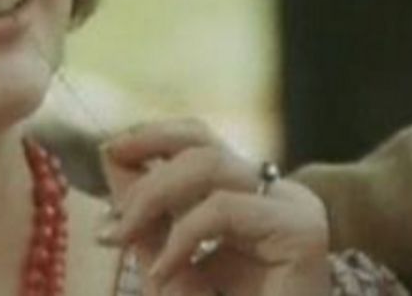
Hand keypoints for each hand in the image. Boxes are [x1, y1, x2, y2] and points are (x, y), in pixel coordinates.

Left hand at [98, 118, 328, 295]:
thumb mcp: (169, 266)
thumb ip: (146, 215)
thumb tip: (111, 156)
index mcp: (252, 196)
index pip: (199, 140)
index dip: (150, 138)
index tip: (109, 153)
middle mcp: (278, 195)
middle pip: (202, 141)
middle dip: (143, 161)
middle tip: (110, 208)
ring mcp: (295, 208)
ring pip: (209, 164)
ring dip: (152, 195)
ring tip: (121, 236)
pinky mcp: (302, 233)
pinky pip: (223, 209)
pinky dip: (181, 236)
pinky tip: (161, 272)